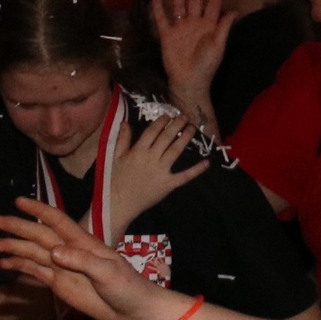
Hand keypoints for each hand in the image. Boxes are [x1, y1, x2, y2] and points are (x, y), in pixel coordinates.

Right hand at [0, 196, 173, 319]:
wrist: (132, 310)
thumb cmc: (126, 286)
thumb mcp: (107, 272)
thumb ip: (81, 261)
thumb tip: (53, 252)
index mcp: (83, 243)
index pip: (57, 221)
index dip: (39, 210)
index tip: (19, 201)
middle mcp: (69, 251)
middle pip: (39, 235)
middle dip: (17, 227)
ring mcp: (63, 267)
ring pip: (33, 253)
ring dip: (14, 247)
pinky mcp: (59, 284)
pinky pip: (35, 271)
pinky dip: (20, 266)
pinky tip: (4, 263)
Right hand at [105, 110, 204, 233]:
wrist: (117, 204)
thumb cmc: (114, 180)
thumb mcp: (114, 158)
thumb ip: (122, 140)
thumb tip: (125, 122)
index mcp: (137, 151)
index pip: (152, 131)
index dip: (162, 122)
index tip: (169, 115)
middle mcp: (151, 158)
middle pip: (166, 137)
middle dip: (177, 125)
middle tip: (185, 116)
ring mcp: (161, 171)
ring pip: (176, 150)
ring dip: (185, 138)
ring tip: (192, 128)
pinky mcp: (168, 184)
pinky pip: (184, 176)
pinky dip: (196, 170)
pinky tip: (206, 162)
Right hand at [150, 0, 228, 122]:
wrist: (189, 79)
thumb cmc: (207, 64)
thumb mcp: (219, 46)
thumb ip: (224, 28)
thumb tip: (234, 11)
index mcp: (209, 25)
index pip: (212, 5)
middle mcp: (195, 23)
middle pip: (195, 0)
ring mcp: (181, 28)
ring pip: (179, 6)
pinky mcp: (168, 35)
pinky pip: (162, 20)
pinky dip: (159, 10)